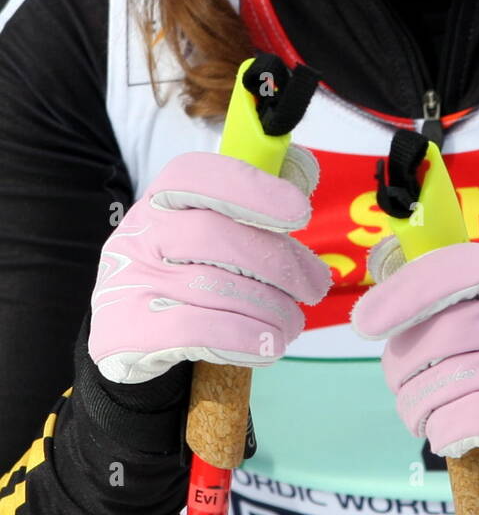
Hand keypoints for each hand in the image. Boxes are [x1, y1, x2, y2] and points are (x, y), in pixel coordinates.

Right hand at [88, 147, 331, 384]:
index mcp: (160, 201)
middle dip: (277, 262)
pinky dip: (246, 337)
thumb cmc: (184, 275)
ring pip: (215, 288)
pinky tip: (269, 344)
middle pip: (215, 235)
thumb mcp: (204, 234)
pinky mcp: (129, 332)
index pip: (197, 177)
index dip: (252, 190)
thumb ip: (251, 205)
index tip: (300, 213)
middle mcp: (139, 235)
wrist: (128, 340)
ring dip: (271, 308)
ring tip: (292, 322)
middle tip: (314, 286)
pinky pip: (200, 331)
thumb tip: (304, 170)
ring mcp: (129, 283)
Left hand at [350, 239, 478, 461]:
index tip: (367, 322)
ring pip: (448, 382)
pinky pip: (466, 419)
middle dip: (403, 368)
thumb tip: (375, 295)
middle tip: (400, 387)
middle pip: (444, 334)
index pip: (465, 267)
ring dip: (418, 407)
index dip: (409, 291)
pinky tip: (448, 434)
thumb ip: (448, 297)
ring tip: (422, 415)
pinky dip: (444, 431)